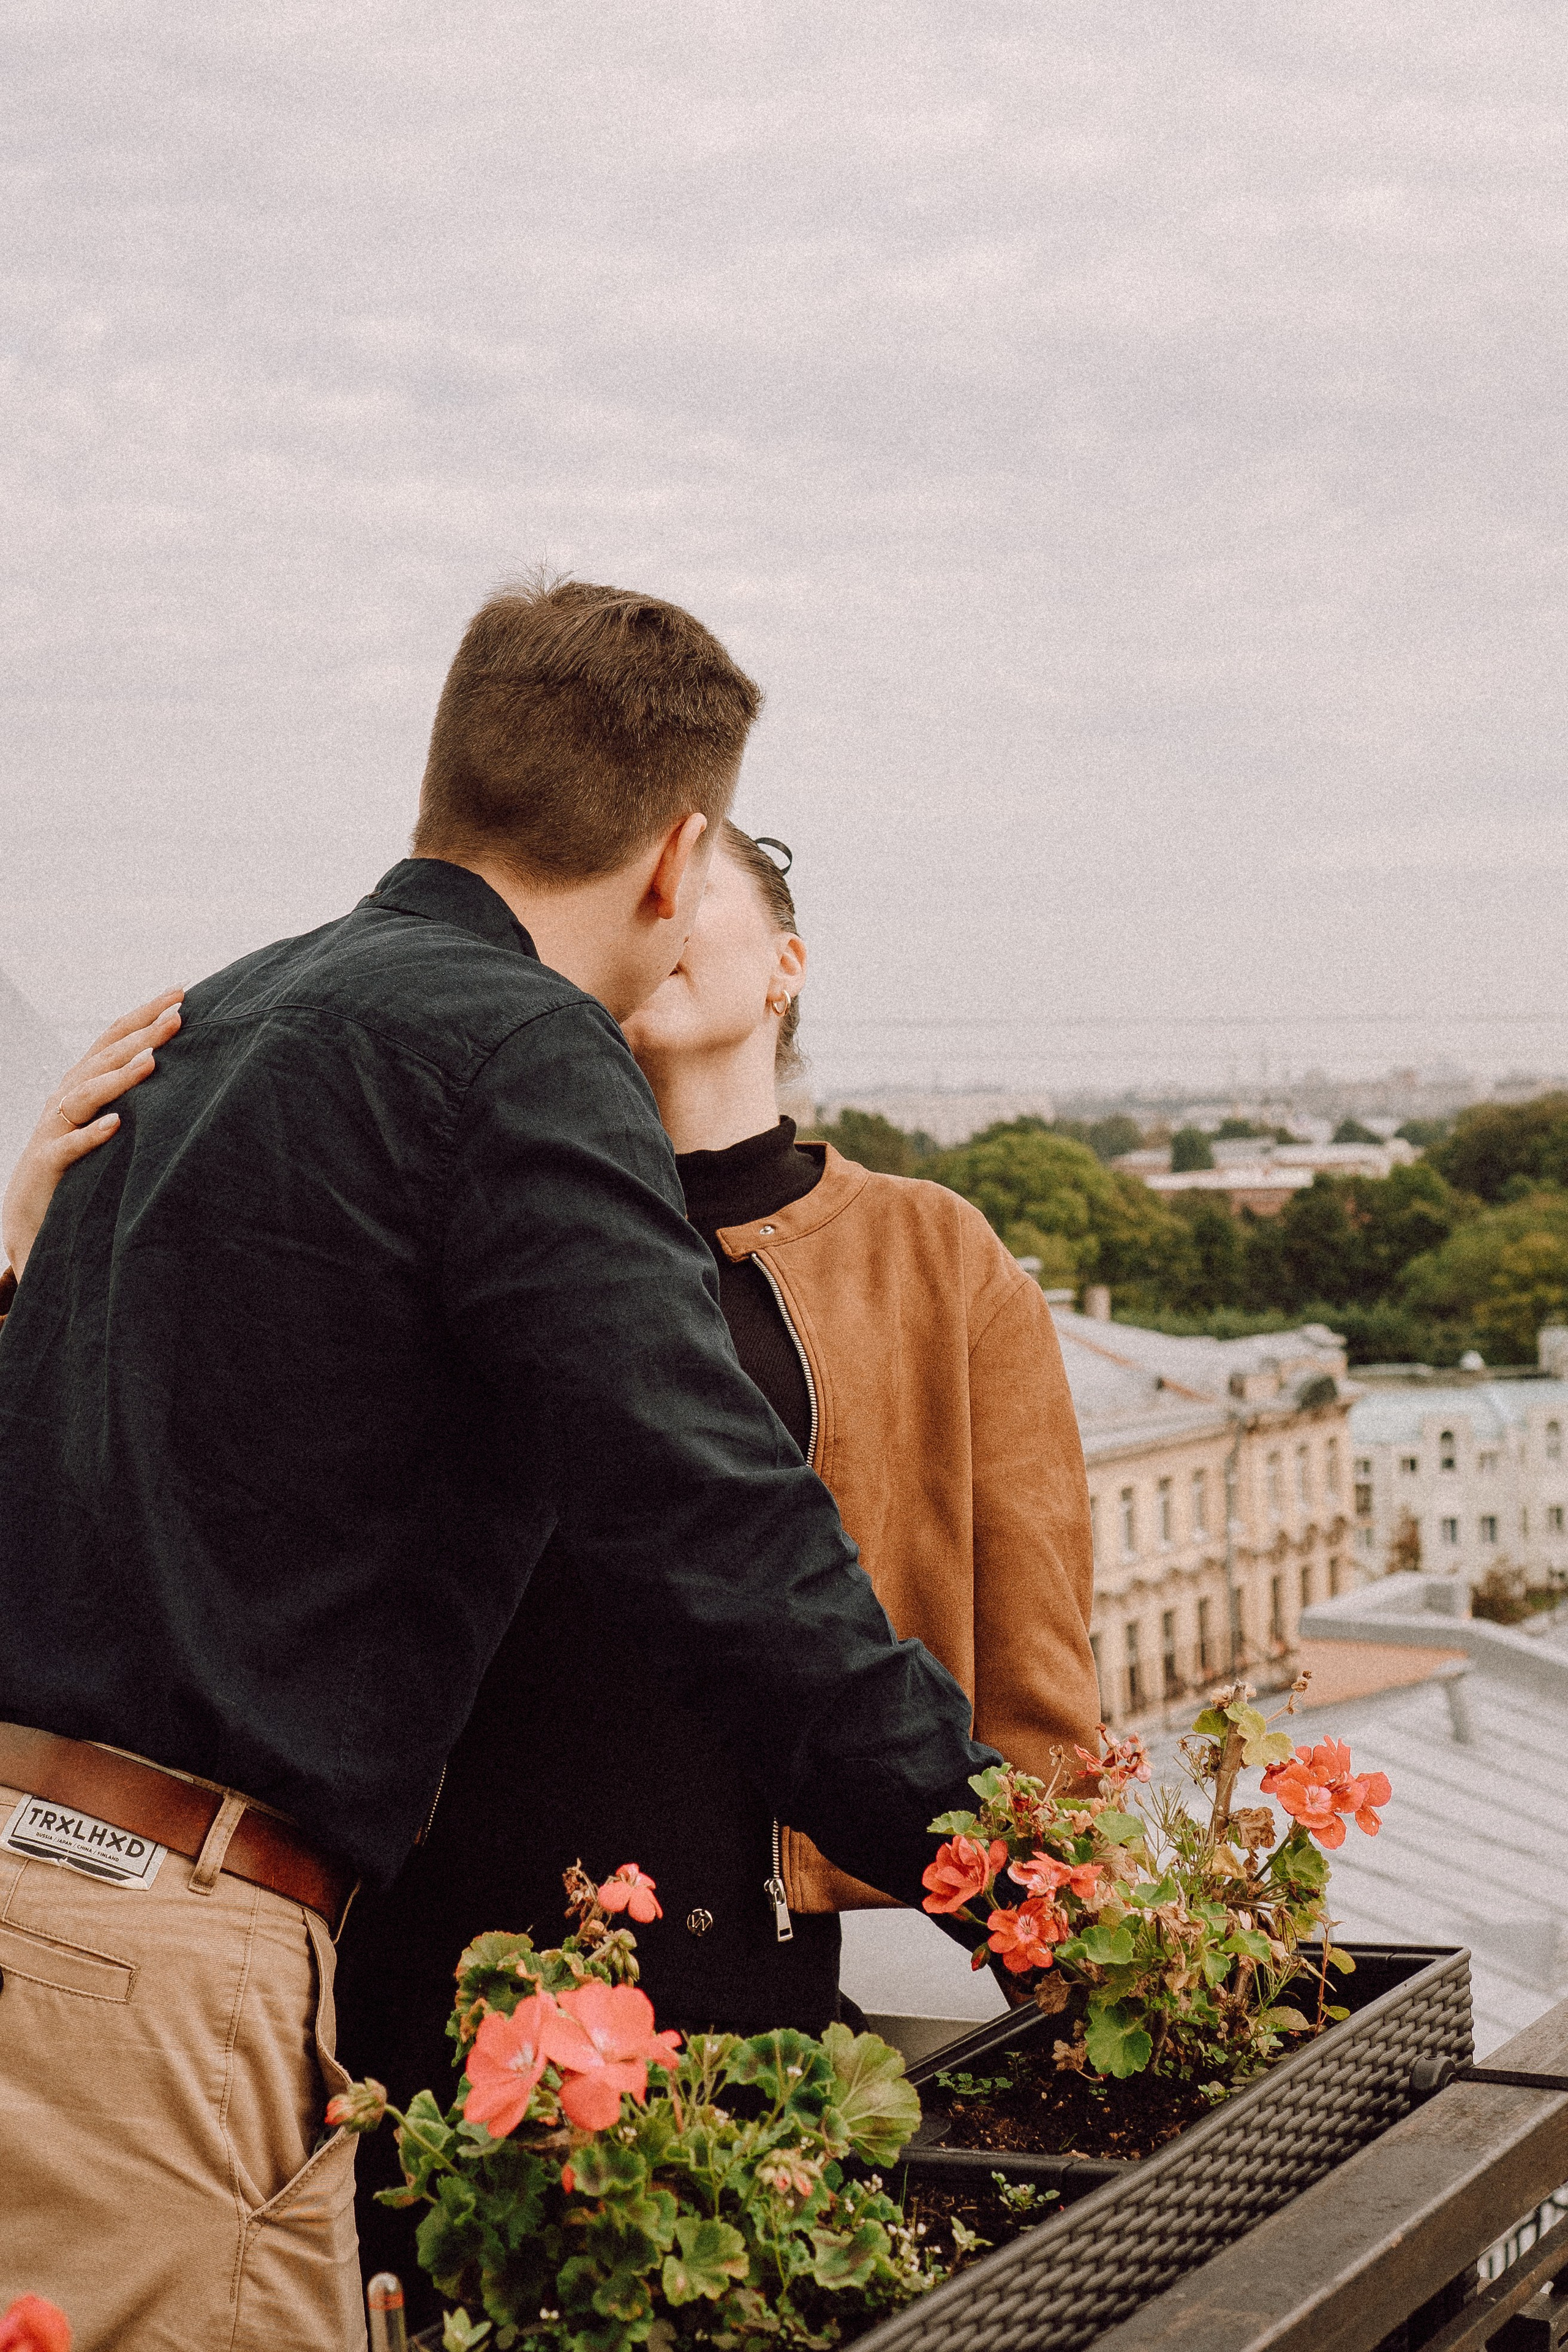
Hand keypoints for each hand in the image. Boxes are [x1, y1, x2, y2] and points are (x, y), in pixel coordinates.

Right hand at [1, 988, 183, 1281]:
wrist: (30, 1215)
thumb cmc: (78, 1163)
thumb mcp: (107, 1119)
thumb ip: (132, 1092)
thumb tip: (180, 1064)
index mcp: (83, 1080)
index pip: (114, 1037)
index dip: (144, 1013)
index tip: (181, 993)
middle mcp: (66, 1096)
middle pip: (104, 1057)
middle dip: (142, 1035)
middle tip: (178, 1016)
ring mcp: (54, 1128)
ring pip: (86, 1094)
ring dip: (119, 1077)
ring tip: (152, 1061)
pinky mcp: (47, 1163)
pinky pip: (69, 1146)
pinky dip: (91, 1134)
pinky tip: (116, 1125)